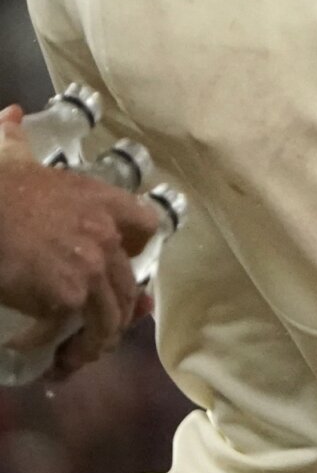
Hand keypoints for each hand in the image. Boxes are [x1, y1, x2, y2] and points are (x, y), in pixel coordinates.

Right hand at [0, 107, 159, 375]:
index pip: (147, 226)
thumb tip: (9, 114)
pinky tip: (35, 352)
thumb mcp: (13, 156)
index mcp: (103, 201)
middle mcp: (107, 235)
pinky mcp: (66, 296)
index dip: (135, 250)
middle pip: (130, 284)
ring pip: (110, 316)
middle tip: (100, 334)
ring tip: (74, 358)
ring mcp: (91, 267)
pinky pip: (70, 331)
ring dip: (94, 342)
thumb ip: (16, 139)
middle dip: (118, 313)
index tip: (120, 265)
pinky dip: (54, 348)